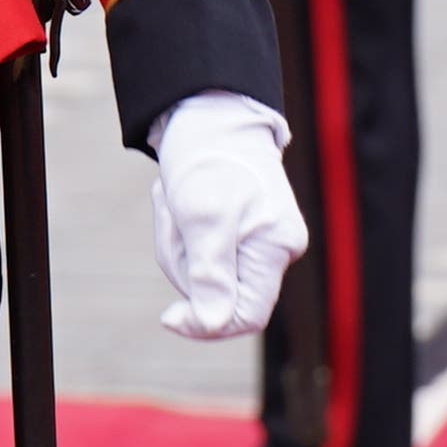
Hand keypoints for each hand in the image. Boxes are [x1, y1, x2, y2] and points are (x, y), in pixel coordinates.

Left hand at [145, 93, 302, 340]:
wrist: (213, 121)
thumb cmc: (210, 164)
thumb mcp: (202, 220)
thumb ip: (210, 275)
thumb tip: (210, 324)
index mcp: (276, 250)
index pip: (247, 318)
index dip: (206, 325)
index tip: (168, 316)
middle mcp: (278, 251)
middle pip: (221, 296)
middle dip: (186, 269)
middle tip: (175, 226)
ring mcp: (263, 242)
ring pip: (208, 276)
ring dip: (181, 249)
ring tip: (178, 209)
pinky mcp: (246, 232)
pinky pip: (208, 256)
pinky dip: (187, 239)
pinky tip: (185, 210)